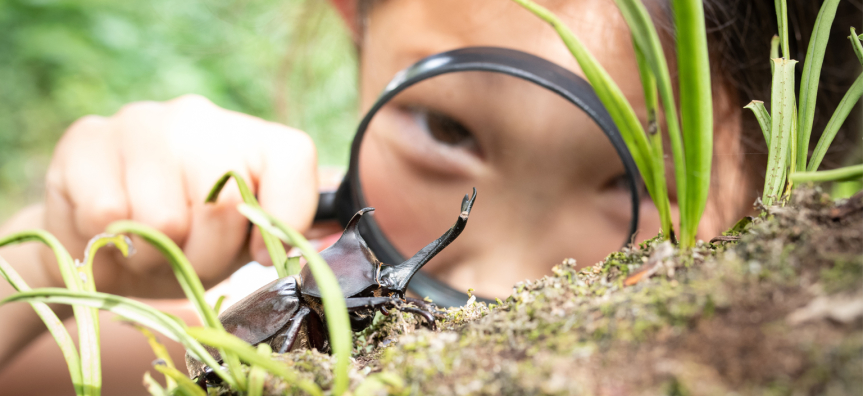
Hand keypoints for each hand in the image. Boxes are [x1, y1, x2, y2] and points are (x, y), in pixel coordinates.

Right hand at [42, 94, 317, 296]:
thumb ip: (283, 232)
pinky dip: (109, 241)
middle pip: (225, 202)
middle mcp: (202, 117)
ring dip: (154, 255)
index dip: (284, 220)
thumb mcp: (244, 245)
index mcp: (254, 137)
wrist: (103, 247)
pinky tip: (112, 229)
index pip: (294, 158)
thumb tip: (326, 235)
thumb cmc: (189, 246)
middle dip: (207, 255)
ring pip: (163, 218)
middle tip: (188, 258)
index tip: (261, 255)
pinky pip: (107, 214)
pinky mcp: (87, 138)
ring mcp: (142, 120)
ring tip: (148, 245)